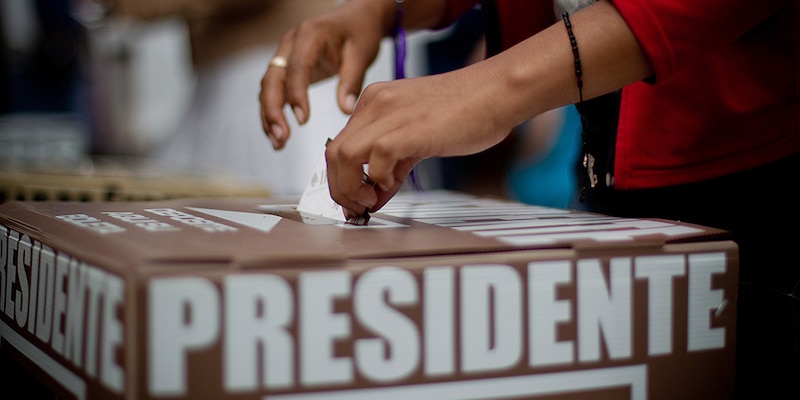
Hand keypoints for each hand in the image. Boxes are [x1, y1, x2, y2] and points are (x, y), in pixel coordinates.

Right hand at [259, 1, 389, 149]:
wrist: (355, 17)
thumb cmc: (359, 31)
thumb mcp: (361, 54)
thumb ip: (352, 81)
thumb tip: (345, 110)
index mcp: (309, 36)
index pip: (296, 68)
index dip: (296, 95)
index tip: (302, 119)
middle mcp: (290, 44)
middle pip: (272, 79)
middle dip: (273, 111)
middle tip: (282, 137)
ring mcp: (284, 55)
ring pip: (268, 88)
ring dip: (269, 115)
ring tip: (279, 142)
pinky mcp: (286, 67)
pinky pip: (274, 91)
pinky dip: (274, 112)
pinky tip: (279, 133)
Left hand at [325, 63, 518, 216]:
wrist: (497, 92)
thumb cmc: (466, 111)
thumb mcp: (418, 136)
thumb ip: (393, 165)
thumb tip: (375, 195)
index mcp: (375, 101)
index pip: (339, 144)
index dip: (341, 179)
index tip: (354, 200)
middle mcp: (376, 103)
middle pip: (332, 152)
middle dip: (339, 189)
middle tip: (357, 208)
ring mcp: (390, 113)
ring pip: (342, 155)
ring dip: (351, 188)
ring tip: (371, 200)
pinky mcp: (409, 128)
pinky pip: (375, 159)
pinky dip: (379, 180)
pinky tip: (395, 184)